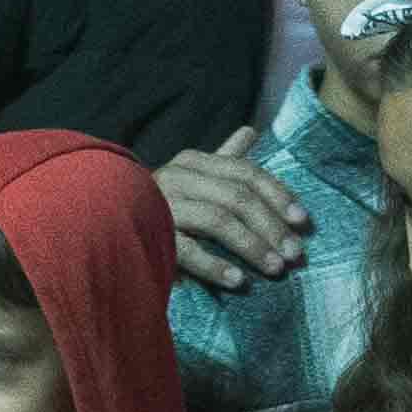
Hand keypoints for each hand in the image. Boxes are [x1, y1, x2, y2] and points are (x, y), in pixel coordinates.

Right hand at [153, 128, 309, 290]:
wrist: (108, 220)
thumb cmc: (164, 202)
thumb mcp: (195, 176)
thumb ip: (225, 158)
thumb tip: (251, 130)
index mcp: (194, 162)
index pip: (246, 172)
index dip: (278, 195)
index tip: (303, 221)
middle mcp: (178, 177)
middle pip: (236, 197)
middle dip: (271, 226)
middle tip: (295, 255)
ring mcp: (163, 204)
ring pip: (217, 220)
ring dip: (251, 246)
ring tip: (274, 269)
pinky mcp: (150, 233)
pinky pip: (187, 250)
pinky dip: (215, 265)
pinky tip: (239, 281)